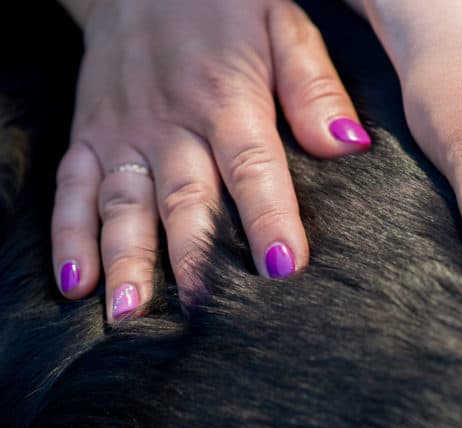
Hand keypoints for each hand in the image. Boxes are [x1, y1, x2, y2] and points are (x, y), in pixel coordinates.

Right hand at [53, 0, 370, 320]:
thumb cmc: (226, 6)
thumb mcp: (283, 26)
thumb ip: (313, 87)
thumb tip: (348, 145)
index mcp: (227, 98)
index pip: (253, 168)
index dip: (269, 219)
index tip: (284, 271)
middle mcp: (171, 122)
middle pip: (185, 200)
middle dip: (195, 261)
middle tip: (204, 318)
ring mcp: (124, 132)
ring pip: (124, 204)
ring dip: (128, 261)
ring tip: (131, 314)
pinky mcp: (90, 135)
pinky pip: (71, 189)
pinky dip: (68, 236)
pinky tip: (77, 283)